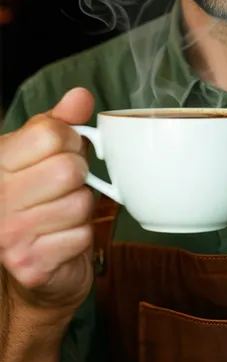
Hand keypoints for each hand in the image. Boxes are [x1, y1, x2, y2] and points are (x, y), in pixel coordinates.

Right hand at [0, 88, 95, 312]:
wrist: (34, 261)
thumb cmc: (40, 196)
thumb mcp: (44, 152)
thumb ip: (61, 122)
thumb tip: (80, 97)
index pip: (50, 133)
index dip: (69, 139)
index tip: (63, 151)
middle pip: (68, 169)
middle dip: (78, 175)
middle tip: (66, 185)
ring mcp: (10, 235)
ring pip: (79, 203)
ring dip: (81, 208)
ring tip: (63, 211)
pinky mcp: (31, 265)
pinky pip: (82, 235)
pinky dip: (81, 235)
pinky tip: (62, 236)